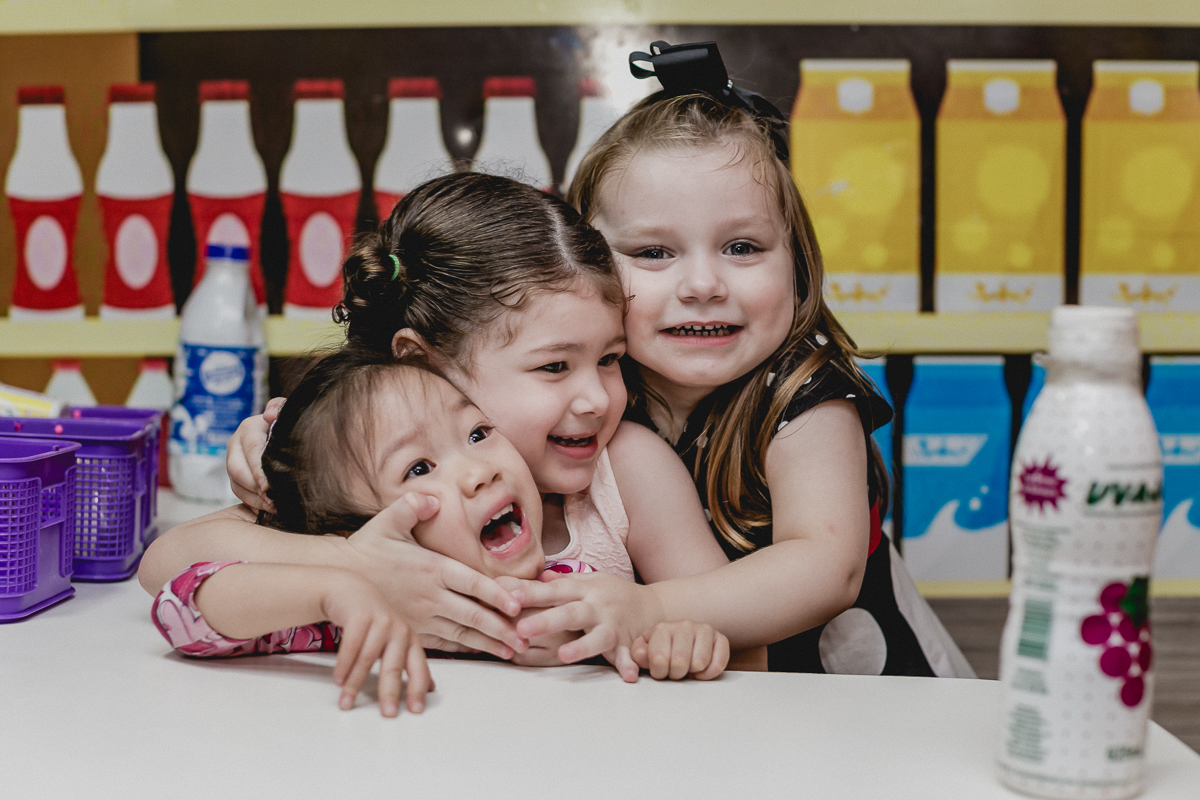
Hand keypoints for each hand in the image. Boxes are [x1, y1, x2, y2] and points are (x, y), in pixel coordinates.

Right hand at [226, 397, 284, 510]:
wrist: (280, 432)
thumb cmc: (287, 424)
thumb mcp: (287, 412)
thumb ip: (280, 408)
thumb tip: (269, 414)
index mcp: (249, 428)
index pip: (251, 449)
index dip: (258, 470)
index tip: (268, 486)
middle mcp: (236, 444)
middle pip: (237, 470)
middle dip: (255, 487)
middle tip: (272, 500)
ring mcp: (233, 461)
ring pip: (236, 484)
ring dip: (255, 498)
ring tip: (273, 507)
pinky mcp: (235, 476)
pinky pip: (239, 493)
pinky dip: (253, 503)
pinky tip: (268, 509)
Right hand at [321, 573, 431, 715]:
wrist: (352, 591)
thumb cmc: (375, 621)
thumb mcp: (395, 640)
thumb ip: (410, 662)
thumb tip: (430, 688)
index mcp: (411, 639)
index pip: (418, 668)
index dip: (418, 689)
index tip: (415, 710)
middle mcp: (399, 630)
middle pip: (394, 667)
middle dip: (390, 692)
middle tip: (388, 714)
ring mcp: (380, 621)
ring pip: (367, 660)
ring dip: (354, 684)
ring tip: (346, 702)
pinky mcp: (360, 616)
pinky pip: (350, 647)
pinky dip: (343, 666)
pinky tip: (338, 680)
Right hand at [345, 494, 527, 659]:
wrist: (338, 581)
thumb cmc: (366, 549)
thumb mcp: (387, 521)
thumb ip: (412, 506)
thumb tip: (433, 498)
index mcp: (432, 568)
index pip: (472, 583)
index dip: (497, 595)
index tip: (517, 605)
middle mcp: (431, 595)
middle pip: (473, 615)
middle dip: (502, 628)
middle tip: (525, 638)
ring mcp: (422, 616)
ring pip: (462, 633)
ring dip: (488, 642)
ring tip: (512, 650)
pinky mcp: (412, 630)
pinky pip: (444, 643)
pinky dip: (465, 648)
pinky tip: (481, 652)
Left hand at [498, 572, 665, 682]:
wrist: (653, 605)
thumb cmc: (613, 594)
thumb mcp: (587, 582)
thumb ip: (557, 583)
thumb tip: (523, 579)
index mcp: (583, 590)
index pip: (553, 591)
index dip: (530, 593)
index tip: (507, 596)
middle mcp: (597, 605)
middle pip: (570, 612)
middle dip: (546, 620)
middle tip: (521, 629)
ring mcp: (613, 624)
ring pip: (597, 635)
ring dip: (582, 645)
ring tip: (565, 654)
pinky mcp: (627, 642)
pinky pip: (627, 655)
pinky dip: (629, 664)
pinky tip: (628, 676)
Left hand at [631, 621, 728, 680]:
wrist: (678, 645)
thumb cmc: (660, 652)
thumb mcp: (643, 653)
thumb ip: (638, 655)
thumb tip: (644, 655)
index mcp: (662, 628)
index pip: (659, 658)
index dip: (659, 672)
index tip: (659, 671)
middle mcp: (684, 625)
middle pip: (680, 661)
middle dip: (676, 674)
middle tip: (674, 671)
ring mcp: (704, 629)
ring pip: (700, 662)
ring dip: (692, 672)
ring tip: (687, 668)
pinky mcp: (720, 639)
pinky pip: (719, 662)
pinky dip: (709, 673)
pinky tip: (700, 671)